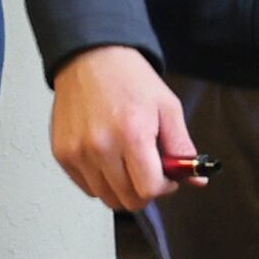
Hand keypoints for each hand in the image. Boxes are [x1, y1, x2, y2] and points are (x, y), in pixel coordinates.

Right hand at [50, 45, 197, 208]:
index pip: (149, 189)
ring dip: (122, 188)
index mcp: (131, 135)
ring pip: (106, 197)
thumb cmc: (130, 80)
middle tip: (149, 169)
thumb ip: (182, 148)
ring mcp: (77, 152)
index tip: (167, 177)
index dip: (165, 187)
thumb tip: (196, 180)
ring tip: (128, 161)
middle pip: (127, 199)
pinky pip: (86, 187)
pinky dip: (100, 181)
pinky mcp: (62, 154)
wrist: (91, 58)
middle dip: (145, 190)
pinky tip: (109, 159)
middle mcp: (100, 147)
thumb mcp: (168, 108)